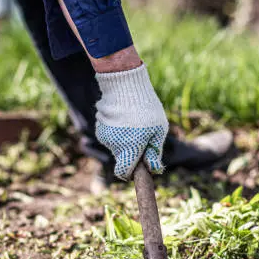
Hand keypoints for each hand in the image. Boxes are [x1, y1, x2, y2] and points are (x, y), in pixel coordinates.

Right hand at [95, 64, 168, 180]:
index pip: (124, 173)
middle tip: (143, 137)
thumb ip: (154, 152)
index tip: (139, 167)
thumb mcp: (158, 130)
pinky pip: (111, 135)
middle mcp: (114, 145)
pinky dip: (117, 131)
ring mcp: (104, 135)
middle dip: (132, 153)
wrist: (125, 84)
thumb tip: (154, 170)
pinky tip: (124, 118)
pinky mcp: (100, 125)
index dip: (132, 173)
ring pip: (116, 146)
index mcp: (129, 149)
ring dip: (125, 140)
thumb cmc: (146, 108)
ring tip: (134, 122)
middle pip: (122, 158)